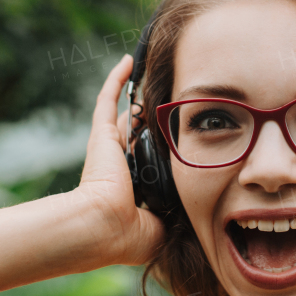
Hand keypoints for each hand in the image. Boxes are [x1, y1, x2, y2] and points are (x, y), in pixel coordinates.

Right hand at [74, 54, 165, 265]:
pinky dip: (116, 79)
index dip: (163, 150)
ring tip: (157, 74)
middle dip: (153, 120)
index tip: (180, 140)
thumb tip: (194, 204)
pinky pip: (108, 99)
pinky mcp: (101, 134)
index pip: (150, 160)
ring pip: (127, 114)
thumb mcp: (163, 226)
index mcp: (133, 185)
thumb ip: (177, 212)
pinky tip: (129, 61)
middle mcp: (120, 164)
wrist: (104, 226)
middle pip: (140, 133)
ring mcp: (109, 147)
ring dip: (139, 97)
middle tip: (175, 101)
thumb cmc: (131, 235)